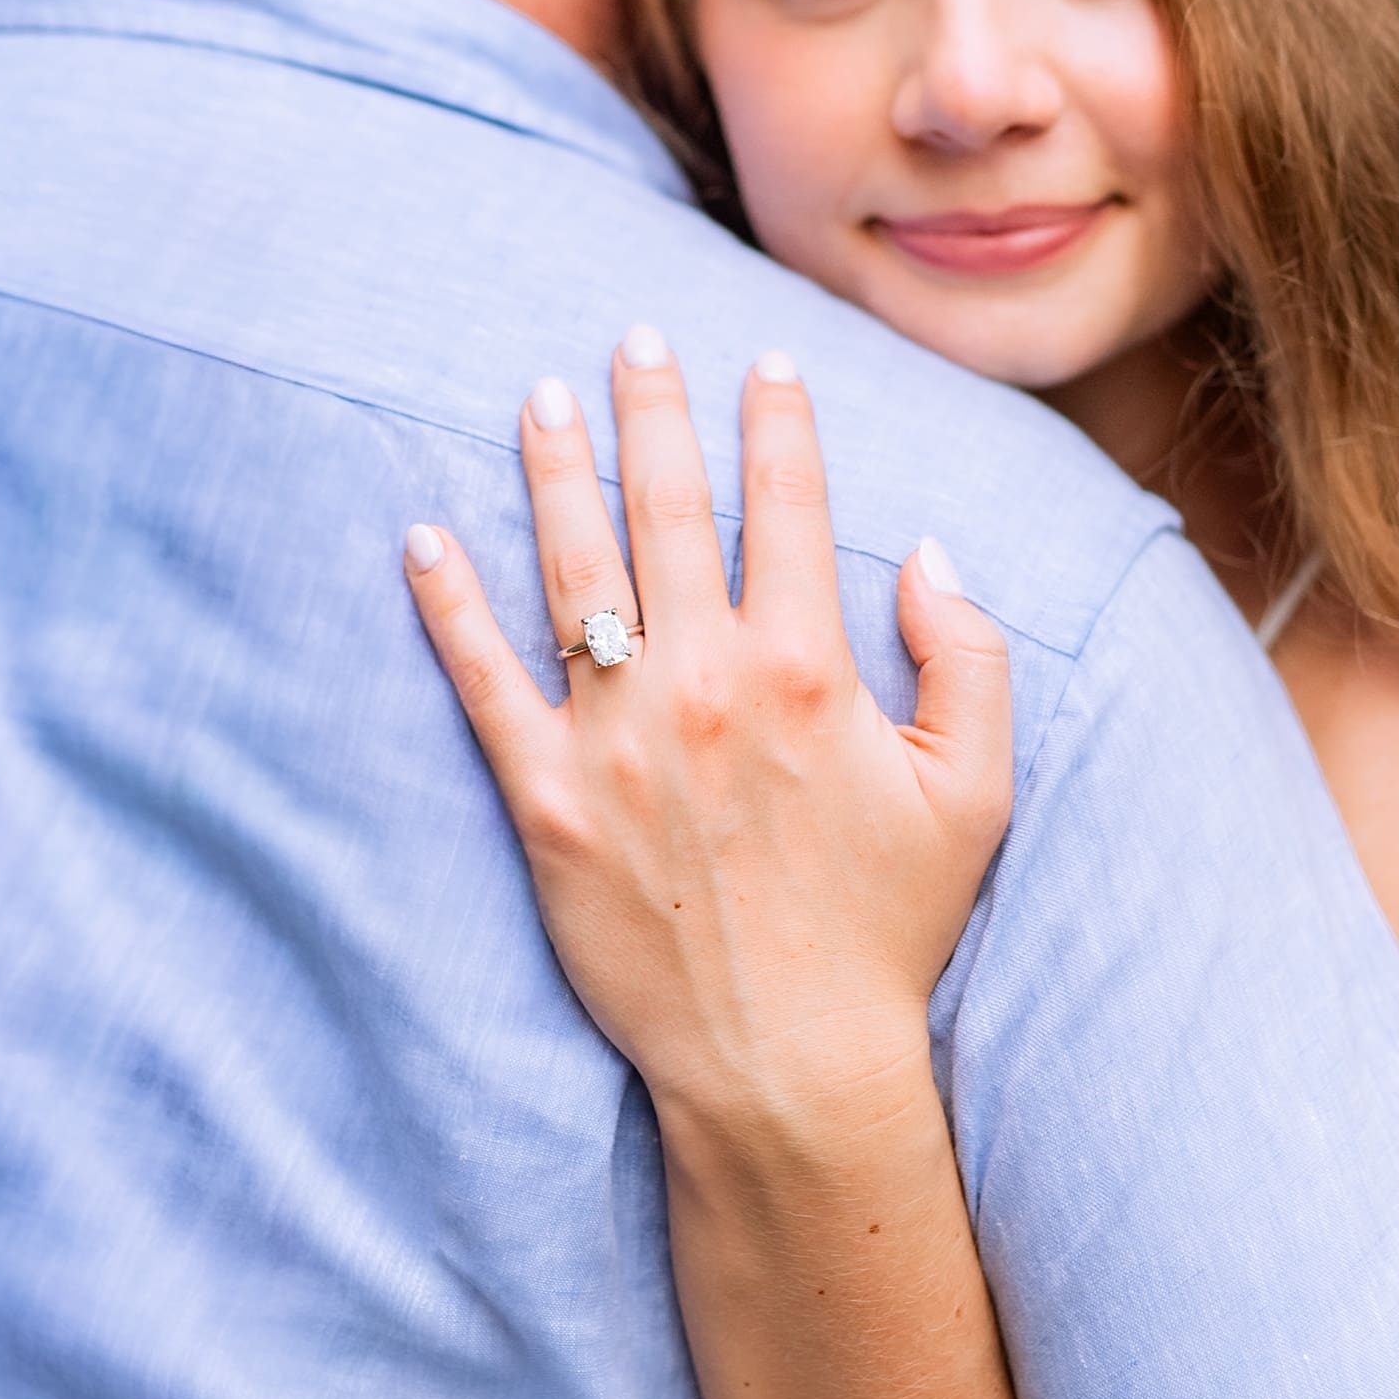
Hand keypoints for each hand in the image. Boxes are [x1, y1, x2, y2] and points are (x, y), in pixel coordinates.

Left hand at [403, 328, 1011, 1108]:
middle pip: (665, 508)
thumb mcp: (976, 795)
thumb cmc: (885, 932)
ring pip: (571, 567)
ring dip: (552, 468)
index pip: (785, 506)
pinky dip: (448, 604)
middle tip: (633, 337)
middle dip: (652, 408)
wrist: (785, 1061)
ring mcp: (614, 738)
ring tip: (537, 396)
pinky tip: (422, 539)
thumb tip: (927, 551)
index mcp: (807, 668)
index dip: (777, 421)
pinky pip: (483, 681)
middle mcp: (703, 680)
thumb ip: (969, 658)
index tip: (764, 361)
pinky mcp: (545, 801)